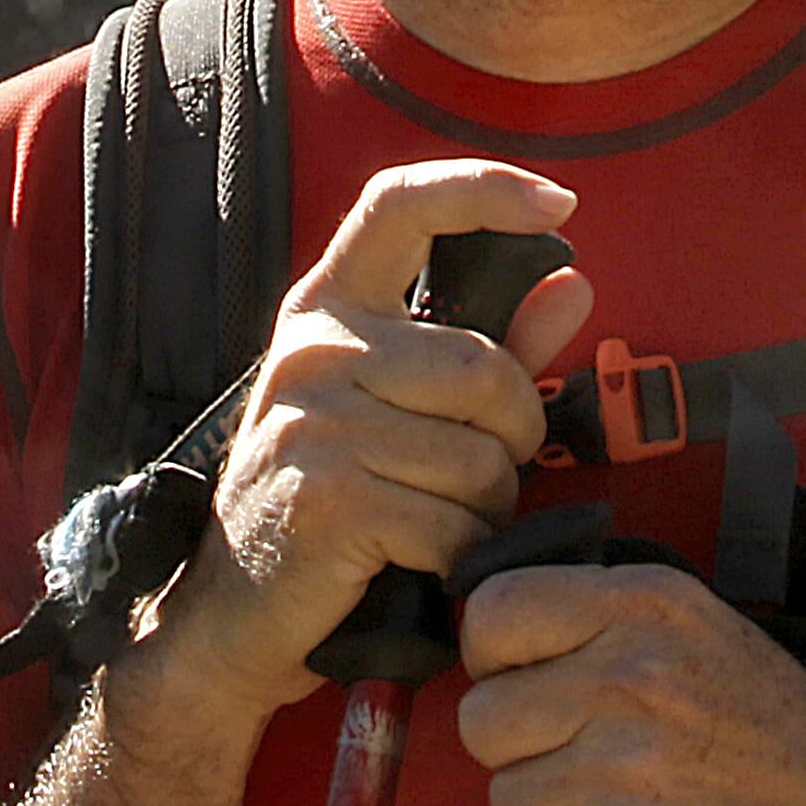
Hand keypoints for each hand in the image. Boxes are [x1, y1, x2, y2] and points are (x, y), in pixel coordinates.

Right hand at [141, 162, 594, 724]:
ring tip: (433, 522)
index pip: (400, 204)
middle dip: (512, 437)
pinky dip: (460, 557)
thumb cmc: (327, 503)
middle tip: (474, 477)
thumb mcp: (395, 409)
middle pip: (484, 369)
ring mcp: (314, 423)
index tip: (558, 205)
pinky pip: (456, 524)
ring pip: (481, 458)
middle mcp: (313, 351)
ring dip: (486, 510)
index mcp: (325, 310)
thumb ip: (493, 344)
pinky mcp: (330, 499)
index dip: (485, 189)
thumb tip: (576, 282)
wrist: (229, 616)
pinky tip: (417, 562)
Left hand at [454, 564, 805, 805]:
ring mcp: (631, 767)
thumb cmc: (777, 729)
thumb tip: (491, 639)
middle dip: (520, 751)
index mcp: (645, 605)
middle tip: (582, 761)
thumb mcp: (703, 627)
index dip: (493, 660)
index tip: (527, 685)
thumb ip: (603, 619)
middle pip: (482, 722)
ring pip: (507, 801)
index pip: (492, 614)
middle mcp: (631, 675)